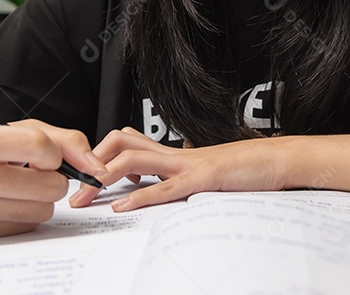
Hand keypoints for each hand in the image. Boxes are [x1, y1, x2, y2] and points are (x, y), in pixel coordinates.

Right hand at [0, 119, 107, 238]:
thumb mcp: (11, 129)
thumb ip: (60, 139)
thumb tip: (94, 165)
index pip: (37, 146)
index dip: (52, 151)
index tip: (45, 154)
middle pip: (48, 185)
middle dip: (52, 177)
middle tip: (34, 171)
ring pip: (42, 209)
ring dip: (41, 197)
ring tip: (18, 184)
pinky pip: (25, 227)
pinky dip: (25, 213)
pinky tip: (5, 200)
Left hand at [67, 127, 288, 211]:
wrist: (275, 160)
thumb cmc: (240, 171)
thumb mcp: (198, 177)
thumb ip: (172, 180)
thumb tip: (144, 192)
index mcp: (171, 154)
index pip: (124, 143)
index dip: (98, 155)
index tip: (79, 178)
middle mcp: (173, 154)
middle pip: (120, 142)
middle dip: (92, 163)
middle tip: (74, 190)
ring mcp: (187, 163)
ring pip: (134, 159)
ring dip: (104, 177)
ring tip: (86, 197)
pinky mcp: (203, 178)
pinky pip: (166, 186)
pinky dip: (142, 197)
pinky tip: (123, 207)